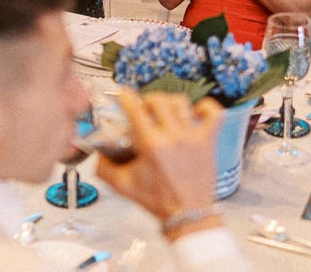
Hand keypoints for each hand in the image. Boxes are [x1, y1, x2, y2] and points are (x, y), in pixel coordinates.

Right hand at [96, 91, 223, 228]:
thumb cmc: (157, 200)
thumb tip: (98, 153)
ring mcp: (193, 136)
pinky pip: (213, 112)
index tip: (124, 95)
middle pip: (158, 99)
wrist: (188, 214)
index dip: (126, 97)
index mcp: (151, 144)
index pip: (135, 107)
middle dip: (147, 100)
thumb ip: (104, 168)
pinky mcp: (208, 140)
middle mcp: (173, 135)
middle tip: (144, 109)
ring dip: (170, 103)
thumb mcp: (123, 186)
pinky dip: (204, 107)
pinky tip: (195, 113)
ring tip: (166, 112)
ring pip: (181, 102)